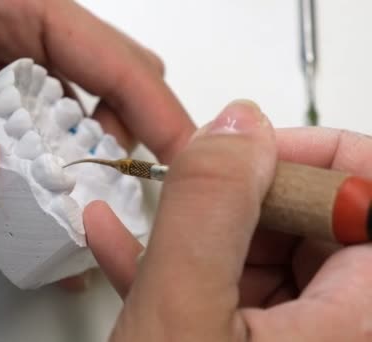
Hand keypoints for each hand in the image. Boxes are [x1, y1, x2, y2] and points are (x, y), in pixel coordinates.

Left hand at [0, 0, 193, 197]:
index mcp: (10, 2)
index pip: (104, 53)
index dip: (151, 104)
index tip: (181, 151)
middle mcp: (20, 30)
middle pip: (110, 79)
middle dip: (129, 132)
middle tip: (126, 184)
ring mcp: (11, 65)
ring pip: (79, 108)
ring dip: (89, 153)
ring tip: (84, 197)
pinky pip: (42, 130)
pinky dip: (52, 163)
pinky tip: (43, 191)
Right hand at [85, 101, 371, 340]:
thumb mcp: (179, 310)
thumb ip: (209, 209)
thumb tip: (236, 128)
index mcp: (349, 325)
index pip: (368, 202)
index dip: (314, 160)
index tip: (250, 151)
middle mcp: (333, 333)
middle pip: (316, 225)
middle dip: (242, 195)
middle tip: (190, 189)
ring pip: (262, 256)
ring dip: (195, 227)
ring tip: (145, 212)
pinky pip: (223, 291)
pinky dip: (175, 265)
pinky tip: (124, 244)